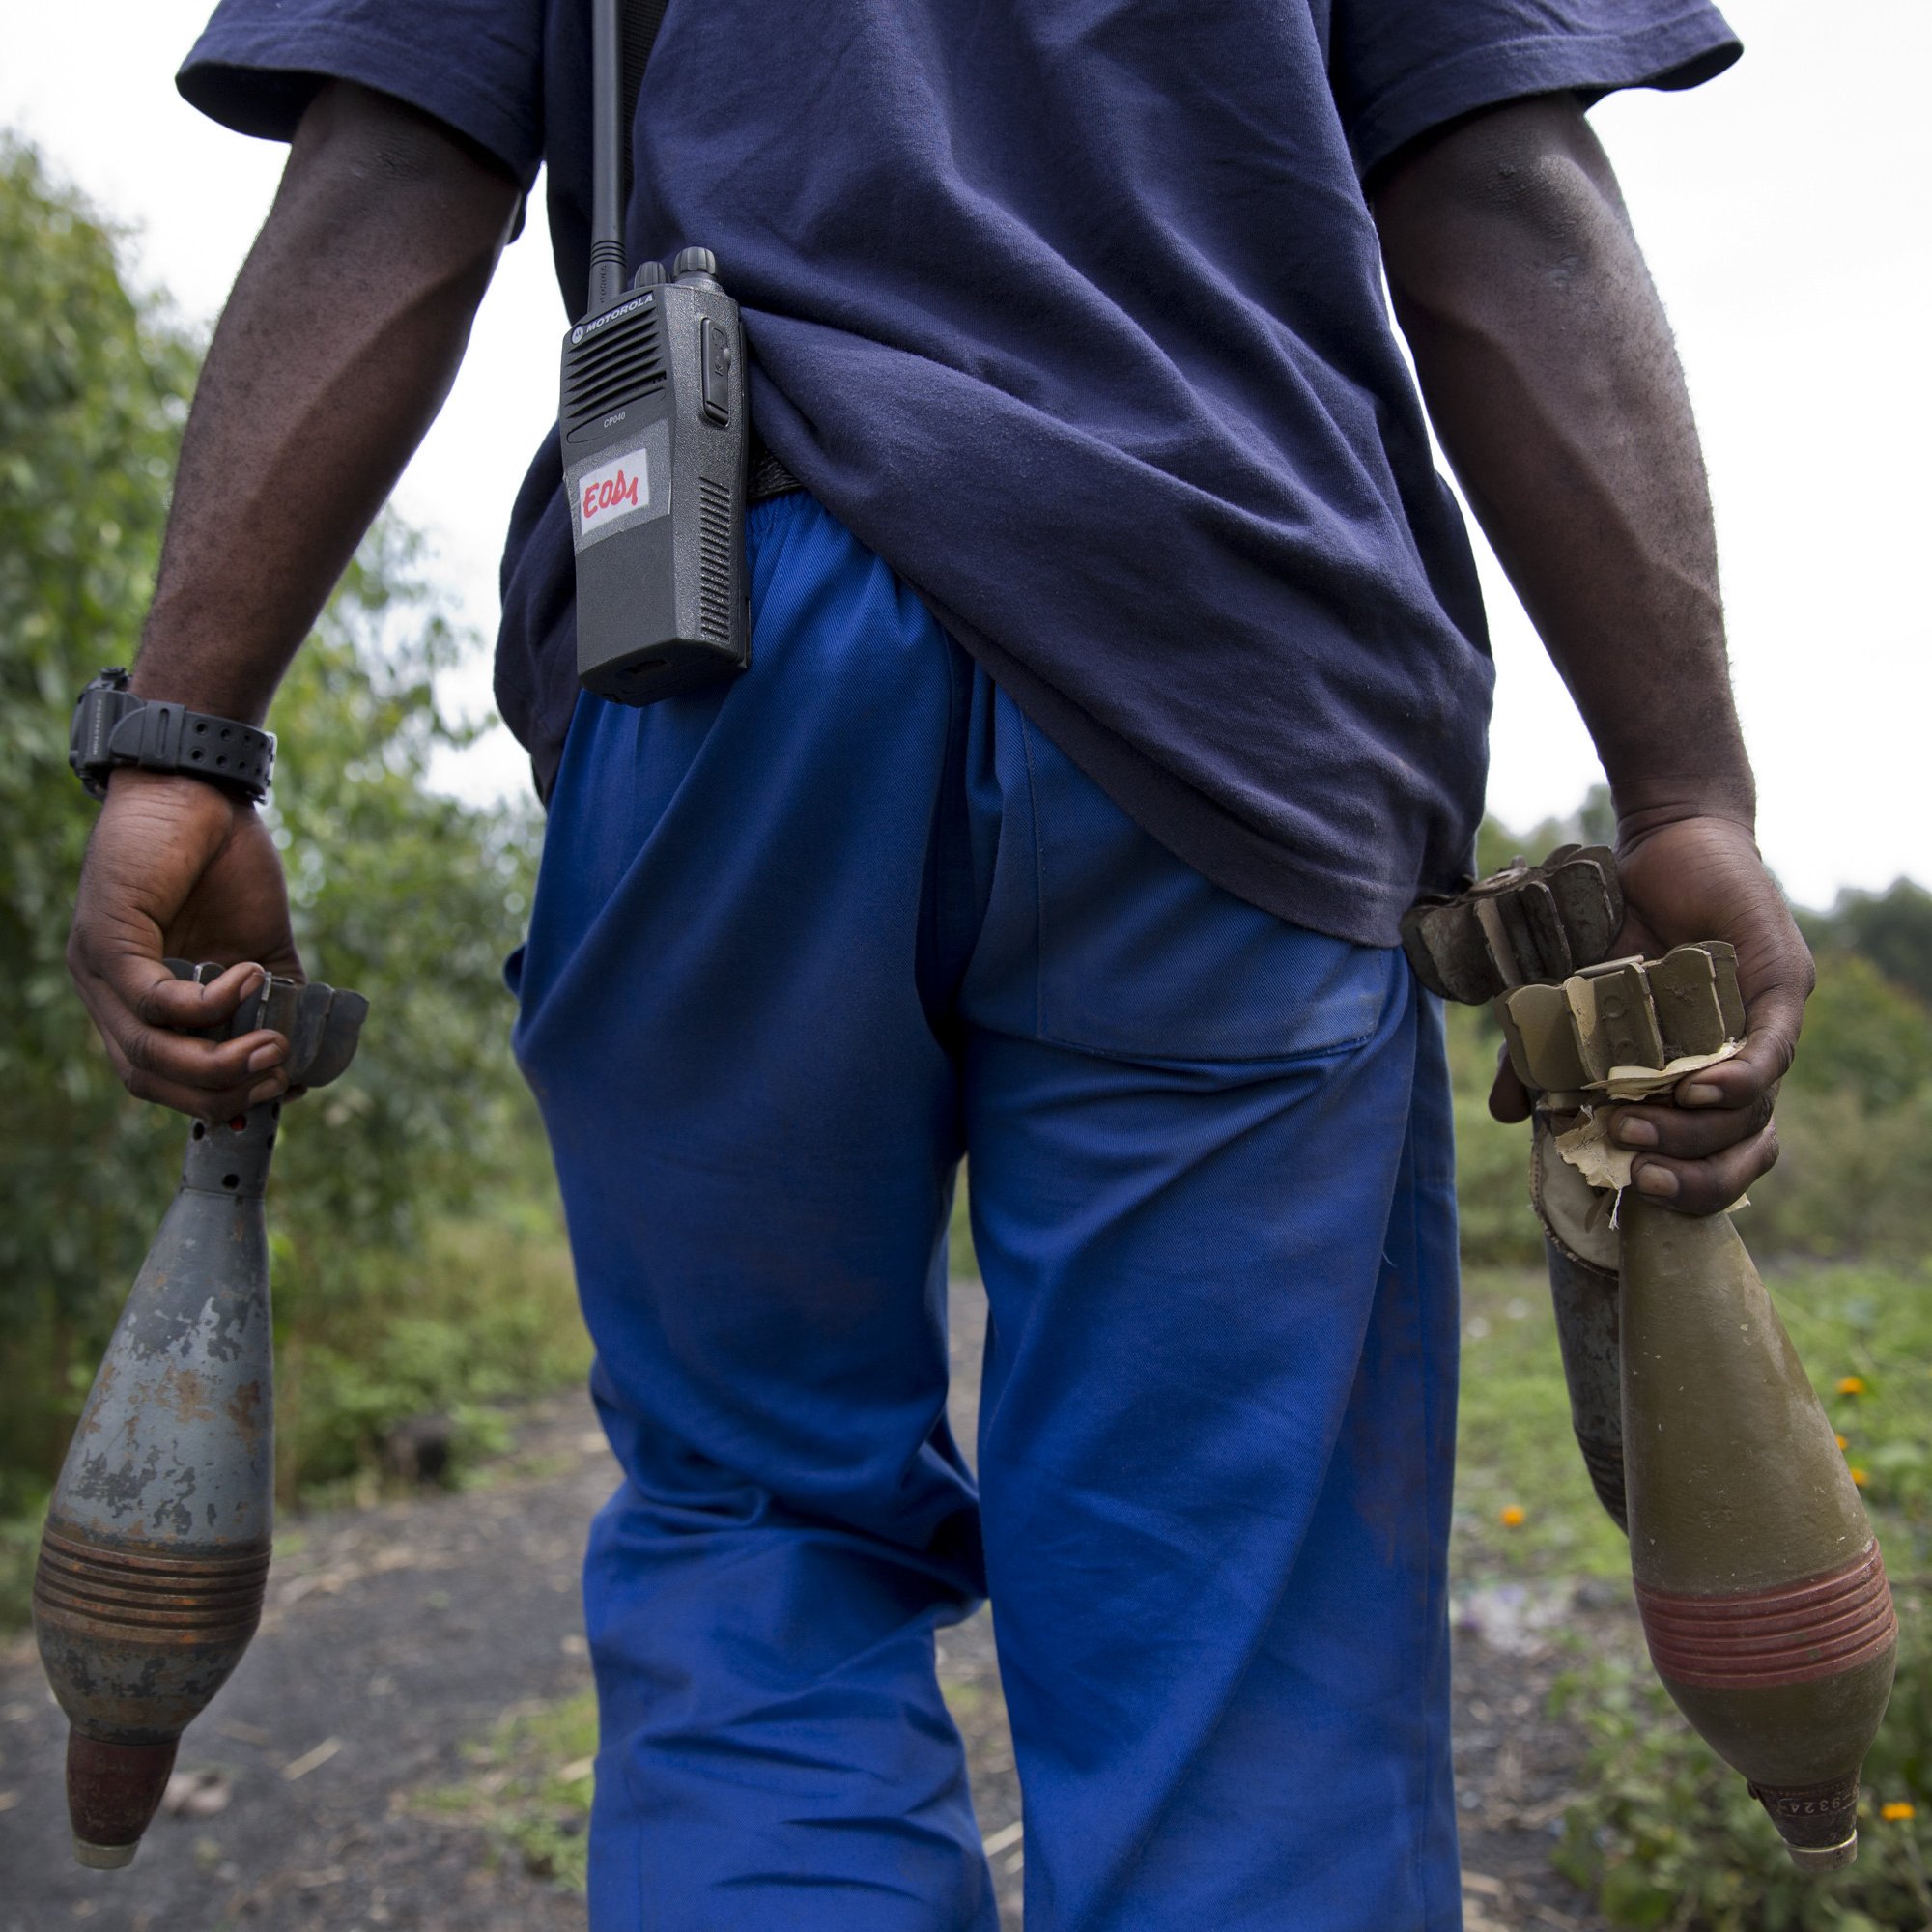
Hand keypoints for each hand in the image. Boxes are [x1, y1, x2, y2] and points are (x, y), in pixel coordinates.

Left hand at [68, 771, 304, 1118]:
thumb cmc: (223, 860)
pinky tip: (247, 975)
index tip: (275, 1091)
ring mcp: (97, 969)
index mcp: (136, 1000)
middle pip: (148, 1080)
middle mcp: (104, 994)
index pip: (159, 1077)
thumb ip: (272, 1000)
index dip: (215, 1100)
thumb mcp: (257, 945)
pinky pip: (155, 1000)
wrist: (195, 788)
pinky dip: (210, 1002)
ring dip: (218, 1063)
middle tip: (277, 1074)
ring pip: (147, 1052)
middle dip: (220, 1095)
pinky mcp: (105, 939)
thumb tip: (303, 1061)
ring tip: (272, 1047)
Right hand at [1488, 814, 1813, 1214]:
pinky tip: (1698, 1092)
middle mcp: (1742, 1062)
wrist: (1660, 843)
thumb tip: (1507, 1116)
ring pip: (1754, 1110)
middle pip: (1742, 1150)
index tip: (1628, 1188)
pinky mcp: (1781, 986)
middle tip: (1633, 1168)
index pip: (1717, 1159)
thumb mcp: (1567, 999)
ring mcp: (1767, 1026)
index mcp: (1700, 1078)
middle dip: (1689, 1174)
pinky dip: (1739, 1080)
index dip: (1684, 1188)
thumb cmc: (1618, 923)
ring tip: (1638, 1128)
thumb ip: (1545, 1057)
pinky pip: (1773, 1052)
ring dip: (1697, 1131)